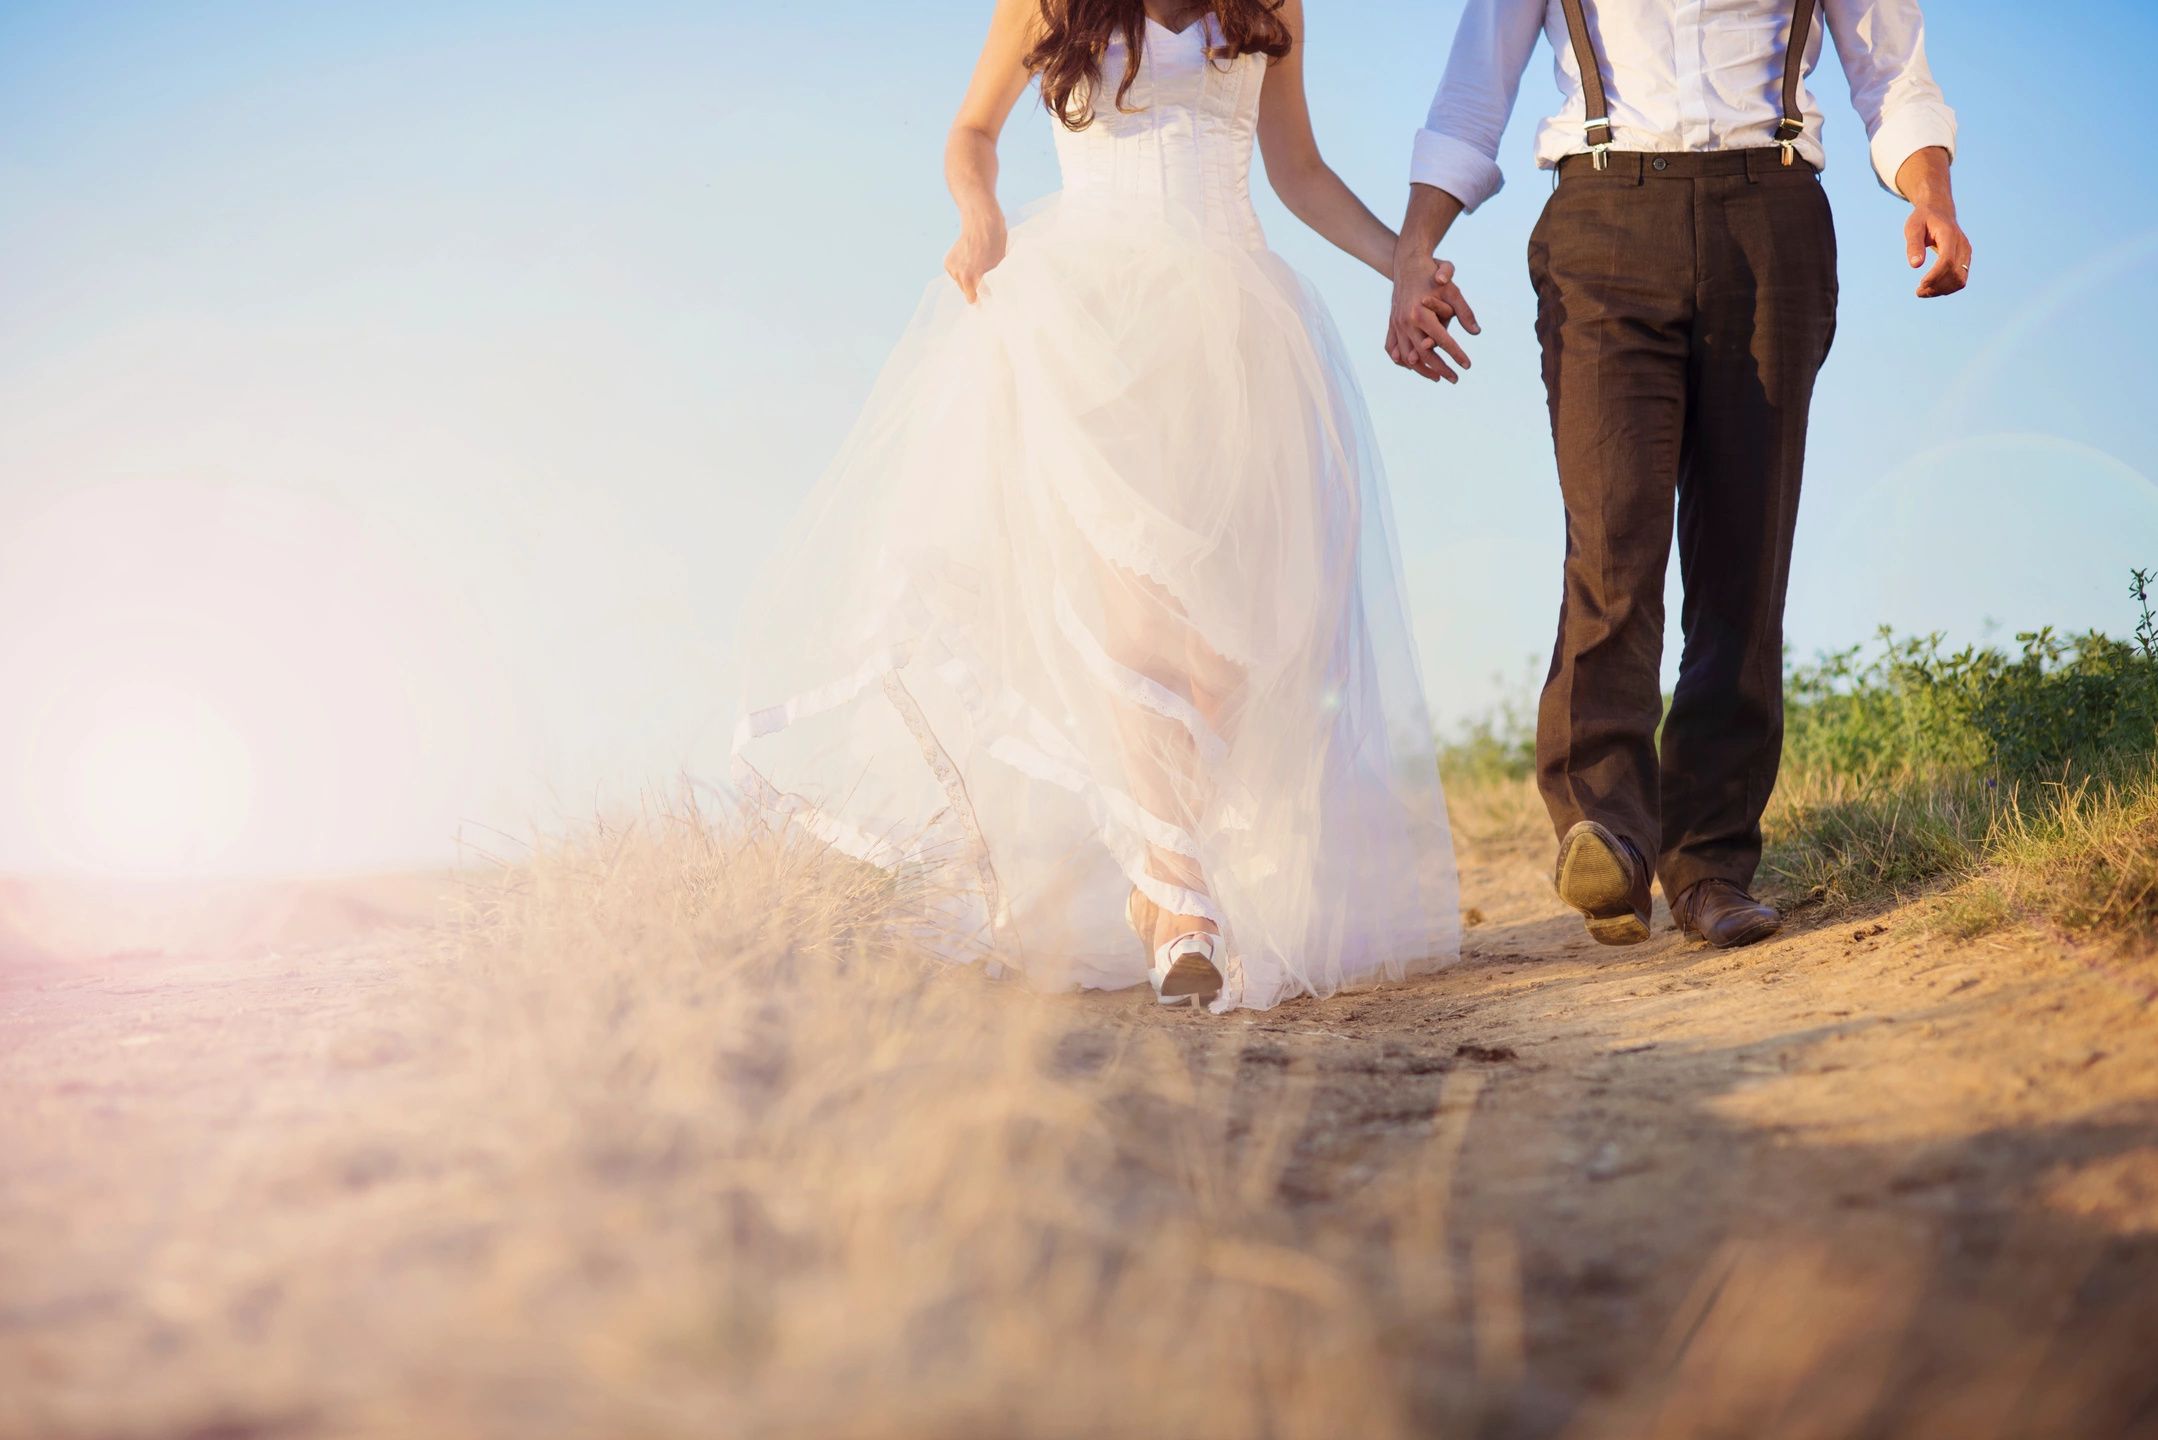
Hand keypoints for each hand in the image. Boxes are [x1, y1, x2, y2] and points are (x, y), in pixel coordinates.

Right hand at [944, 210, 1007, 303]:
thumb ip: (991, 282)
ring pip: (961, 283)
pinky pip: (955, 275)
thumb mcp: (998, 266)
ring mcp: (951, 268)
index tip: (986, 303)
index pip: (974, 300)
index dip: (982, 301)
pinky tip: (969, 262)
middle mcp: (958, 275)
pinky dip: (962, 272)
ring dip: (968, 280)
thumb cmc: (994, 243)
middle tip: (985, 280)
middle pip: (967, 292)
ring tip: (977, 267)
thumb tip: (989, 294)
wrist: (981, 221)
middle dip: (975, 289)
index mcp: (971, 277)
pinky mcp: (947, 263)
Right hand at [1386, 255, 1478, 383]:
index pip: (1442, 341)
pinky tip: (1414, 367)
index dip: (1456, 354)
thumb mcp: (1453, 290)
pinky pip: (1392, 348)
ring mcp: (1396, 324)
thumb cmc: (1432, 274)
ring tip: (1438, 377)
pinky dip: (1401, 360)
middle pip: (1423, 355)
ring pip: (1406, 356)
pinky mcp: (1391, 324)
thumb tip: (1476, 332)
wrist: (1407, 262)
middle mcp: (1405, 322)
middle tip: (1455, 379)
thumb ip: (1464, 312)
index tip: (1467, 365)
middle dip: (1441, 369)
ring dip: (1422, 370)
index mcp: (1420, 314)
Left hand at [1895, 147, 1970, 298]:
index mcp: (1949, 235)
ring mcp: (1966, 253)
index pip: (1946, 260)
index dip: (1935, 276)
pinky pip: (1961, 279)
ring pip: (1960, 280)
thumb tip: (1915, 265)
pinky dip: (1947, 288)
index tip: (1920, 285)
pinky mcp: (1966, 259)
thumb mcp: (1913, 228)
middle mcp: (1962, 244)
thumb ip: (1913, 245)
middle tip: (1918, 292)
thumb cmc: (1923, 219)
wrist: (1939, 211)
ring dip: (1942, 290)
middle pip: (1955, 273)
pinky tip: (1932, 289)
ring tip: (1923, 292)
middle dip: (1937, 286)